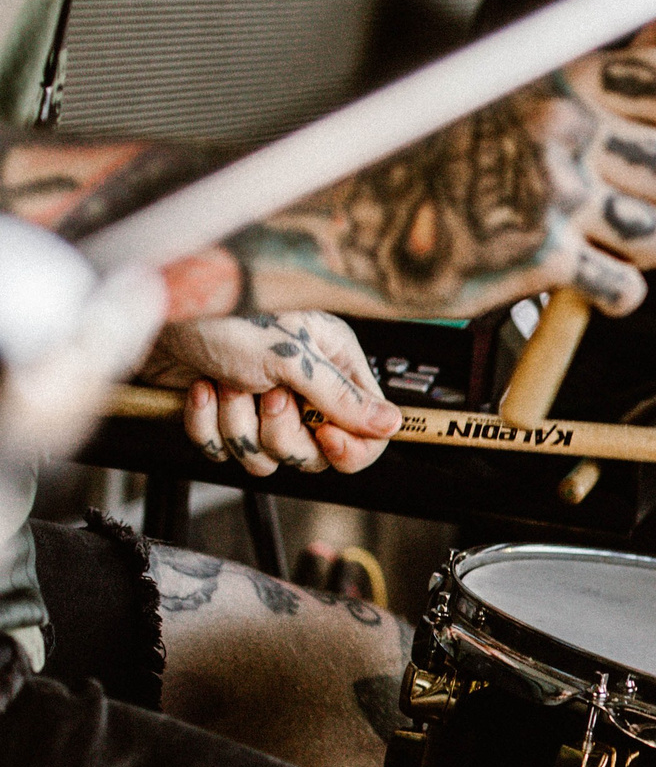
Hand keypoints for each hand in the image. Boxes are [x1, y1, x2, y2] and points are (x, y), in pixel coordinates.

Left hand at [140, 312, 399, 476]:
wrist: (152, 309)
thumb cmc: (224, 313)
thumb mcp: (291, 357)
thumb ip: (343, 398)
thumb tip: (392, 424)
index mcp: (333, 366)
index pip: (368, 430)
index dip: (350, 446)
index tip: (325, 436)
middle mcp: (302, 388)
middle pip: (314, 453)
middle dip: (281, 432)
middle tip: (266, 396)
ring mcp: (260, 405)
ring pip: (266, 457)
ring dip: (237, 424)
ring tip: (226, 383)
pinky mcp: (222, 415)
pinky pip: (224, 450)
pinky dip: (206, 423)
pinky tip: (201, 388)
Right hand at [216, 48, 655, 321]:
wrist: (344, 217)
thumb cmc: (421, 159)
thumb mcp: (498, 96)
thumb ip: (579, 93)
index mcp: (557, 82)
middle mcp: (562, 133)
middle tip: (629, 203)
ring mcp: (554, 197)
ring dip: (643, 249)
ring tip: (599, 241)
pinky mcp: (542, 260)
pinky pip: (625, 289)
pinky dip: (610, 294)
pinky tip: (576, 278)